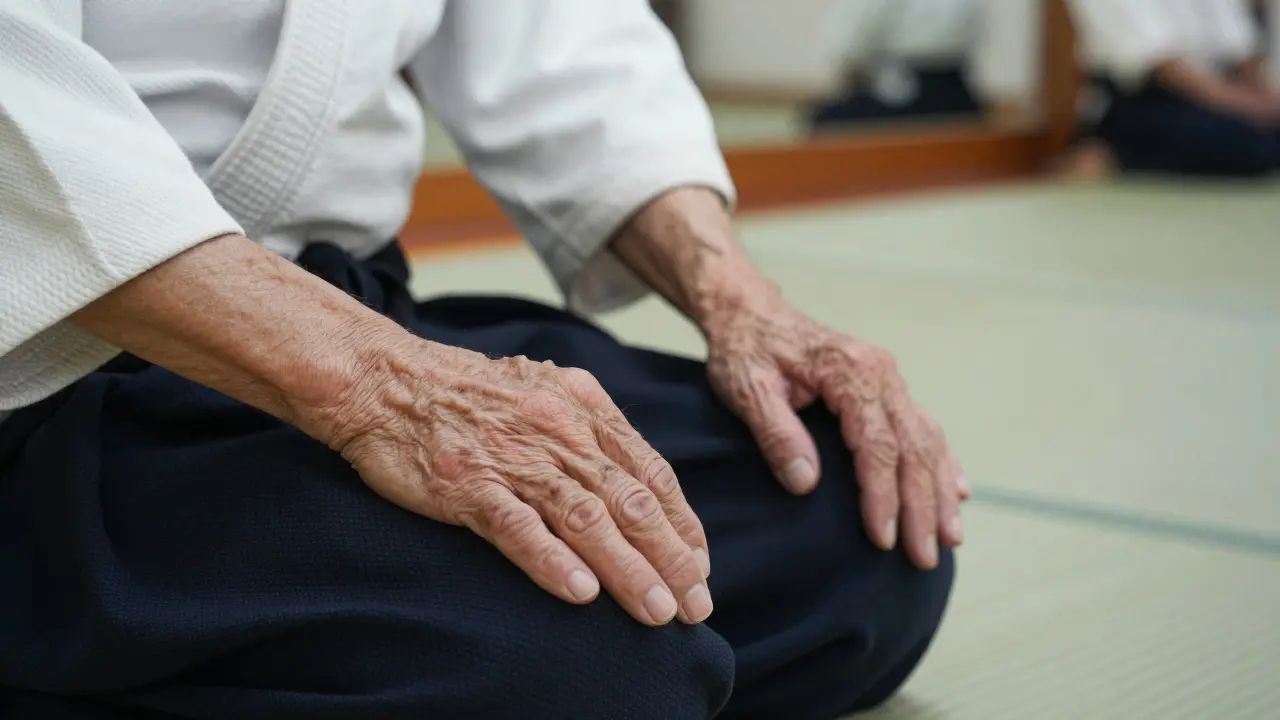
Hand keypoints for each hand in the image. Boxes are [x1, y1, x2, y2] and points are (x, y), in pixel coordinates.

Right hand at [320, 340, 712, 626]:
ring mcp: (514, 457)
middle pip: (630, 502)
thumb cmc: (464, 391)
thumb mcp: (542, 389)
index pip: (650, 472)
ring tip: (658, 612)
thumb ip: (587, 428)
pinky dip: (552, 560)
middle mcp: (559, 430)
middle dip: (671, 559)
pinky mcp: (468, 482)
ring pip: (586, 518)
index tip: (700, 564)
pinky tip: (581, 593)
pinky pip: (518, 526)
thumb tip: (634, 478)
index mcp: (583, 407)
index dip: (682, 523)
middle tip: (696, 606)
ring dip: (628, 569)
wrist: (384, 376)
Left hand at [703, 295, 965, 570]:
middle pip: (912, 448)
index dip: (883, 495)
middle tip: (923, 557)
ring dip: (940, 491)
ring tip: (949, 538)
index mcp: (850, 371)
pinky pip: (924, 428)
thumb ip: (777, 434)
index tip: (883, 539)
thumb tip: (806, 483)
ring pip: (927, 440)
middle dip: (922, 506)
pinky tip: (956, 491)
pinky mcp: (887, 387)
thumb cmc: (745, 351)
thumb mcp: (747, 389)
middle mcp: (881, 373)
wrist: (749, 314)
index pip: (877, 444)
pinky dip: (942, 462)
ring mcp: (889, 379)